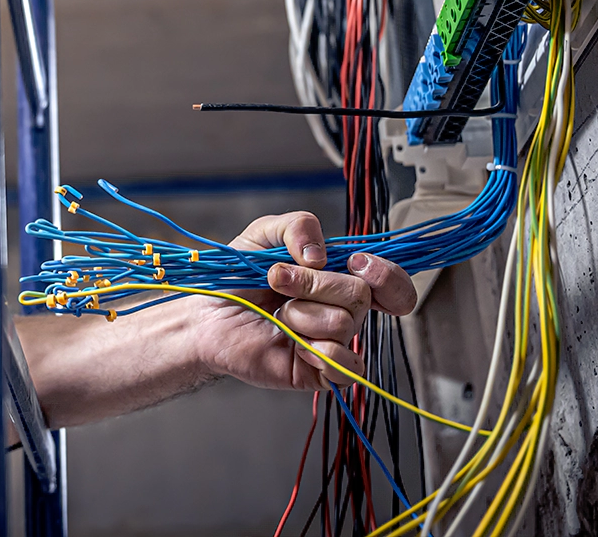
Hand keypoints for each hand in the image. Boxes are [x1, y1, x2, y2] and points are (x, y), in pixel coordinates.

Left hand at [194, 211, 416, 390]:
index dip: (386, 274)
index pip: (392, 282)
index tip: (355, 263)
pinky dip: (317, 350)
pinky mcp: (322, 372)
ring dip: (301, 313)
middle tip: (278, 281)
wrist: (206, 314)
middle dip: (313, 283)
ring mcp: (334, 341)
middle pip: (360, 295)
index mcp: (339, 276)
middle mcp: (343, 309)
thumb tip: (321, 256)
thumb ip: (297, 225)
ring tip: (278, 315)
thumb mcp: (264, 234)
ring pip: (344, 324)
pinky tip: (293, 343)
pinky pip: (345, 365)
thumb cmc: (237, 276)